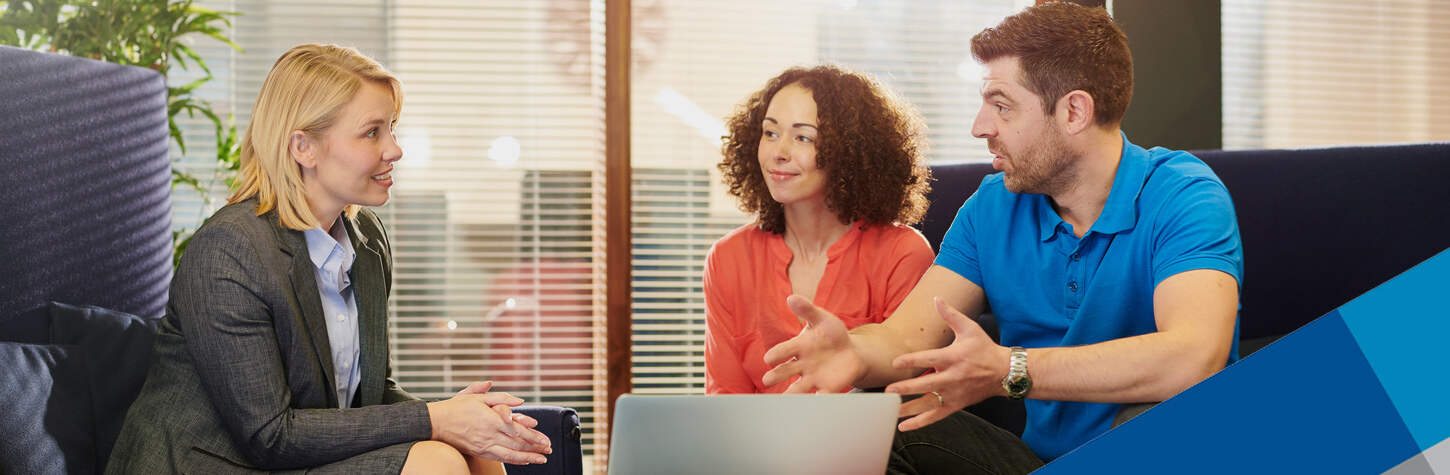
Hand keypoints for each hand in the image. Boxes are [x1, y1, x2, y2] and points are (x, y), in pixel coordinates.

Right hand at [428, 382, 551, 464]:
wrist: (436, 423)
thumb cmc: (456, 407)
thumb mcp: (478, 396)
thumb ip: (501, 397)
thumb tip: (520, 401)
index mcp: (491, 419)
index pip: (518, 431)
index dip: (534, 437)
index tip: (546, 440)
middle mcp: (489, 435)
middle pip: (517, 444)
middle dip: (535, 448)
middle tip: (549, 450)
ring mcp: (483, 445)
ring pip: (510, 454)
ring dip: (527, 457)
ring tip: (541, 459)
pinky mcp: (478, 451)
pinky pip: (499, 458)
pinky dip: (513, 460)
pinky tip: (523, 460)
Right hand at [761, 295, 867, 392]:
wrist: (850, 352)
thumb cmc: (831, 334)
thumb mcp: (821, 319)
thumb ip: (807, 310)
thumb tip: (791, 298)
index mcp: (797, 347)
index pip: (782, 350)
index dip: (775, 354)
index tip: (769, 358)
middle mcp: (800, 365)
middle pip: (784, 372)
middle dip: (775, 375)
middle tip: (767, 379)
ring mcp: (812, 377)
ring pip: (797, 389)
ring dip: (791, 394)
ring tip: (784, 399)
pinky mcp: (826, 387)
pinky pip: (821, 395)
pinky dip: (819, 399)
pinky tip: (817, 400)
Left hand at [885, 297, 1009, 430]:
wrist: (1004, 372)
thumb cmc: (984, 349)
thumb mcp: (970, 328)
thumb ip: (950, 314)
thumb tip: (936, 298)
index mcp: (953, 357)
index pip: (929, 359)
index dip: (911, 361)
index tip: (895, 363)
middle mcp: (952, 378)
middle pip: (926, 385)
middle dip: (905, 388)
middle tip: (887, 392)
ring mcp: (954, 394)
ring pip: (928, 404)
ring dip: (908, 408)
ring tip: (888, 411)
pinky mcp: (955, 405)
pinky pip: (935, 416)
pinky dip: (919, 422)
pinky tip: (902, 426)